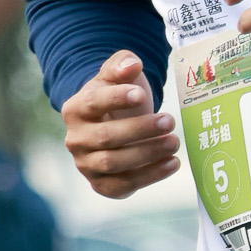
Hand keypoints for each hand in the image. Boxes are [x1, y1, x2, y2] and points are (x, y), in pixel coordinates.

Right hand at [61, 51, 179, 199]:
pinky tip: (172, 163)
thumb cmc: (118, 98)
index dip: (116, 99)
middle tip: (170, 121)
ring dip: (148, 153)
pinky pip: (123, 185)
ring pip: (113, 162)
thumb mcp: (118, 77)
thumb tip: (131, 65)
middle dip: (140, 129)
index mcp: (75, 109)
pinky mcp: (101, 185)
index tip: (141, 94)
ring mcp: (86, 164)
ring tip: (174, 142)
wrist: (116, 126)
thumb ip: (122, 65)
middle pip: (106, 136)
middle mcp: (75, 139)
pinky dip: (150, 175)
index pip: (93, 103)